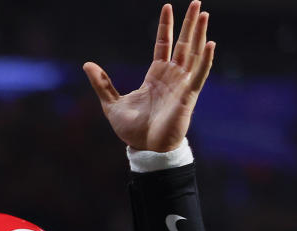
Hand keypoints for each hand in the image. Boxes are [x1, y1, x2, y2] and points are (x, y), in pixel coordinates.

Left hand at [83, 1, 214, 151]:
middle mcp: (171, 77)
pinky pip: (199, 74)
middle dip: (189, 23)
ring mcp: (181, 85)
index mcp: (155, 76)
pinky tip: (210, 43)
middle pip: (183, 44)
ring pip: (193, 54)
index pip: (163, 45)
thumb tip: (87, 64)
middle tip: (197, 2)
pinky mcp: (187, 96)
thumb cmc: (132, 130)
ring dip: (199, 33)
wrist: (145, 149)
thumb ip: (102, 83)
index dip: (166, 26)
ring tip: (204, 14)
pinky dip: (205, 59)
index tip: (168, 7)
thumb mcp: (111, 104)